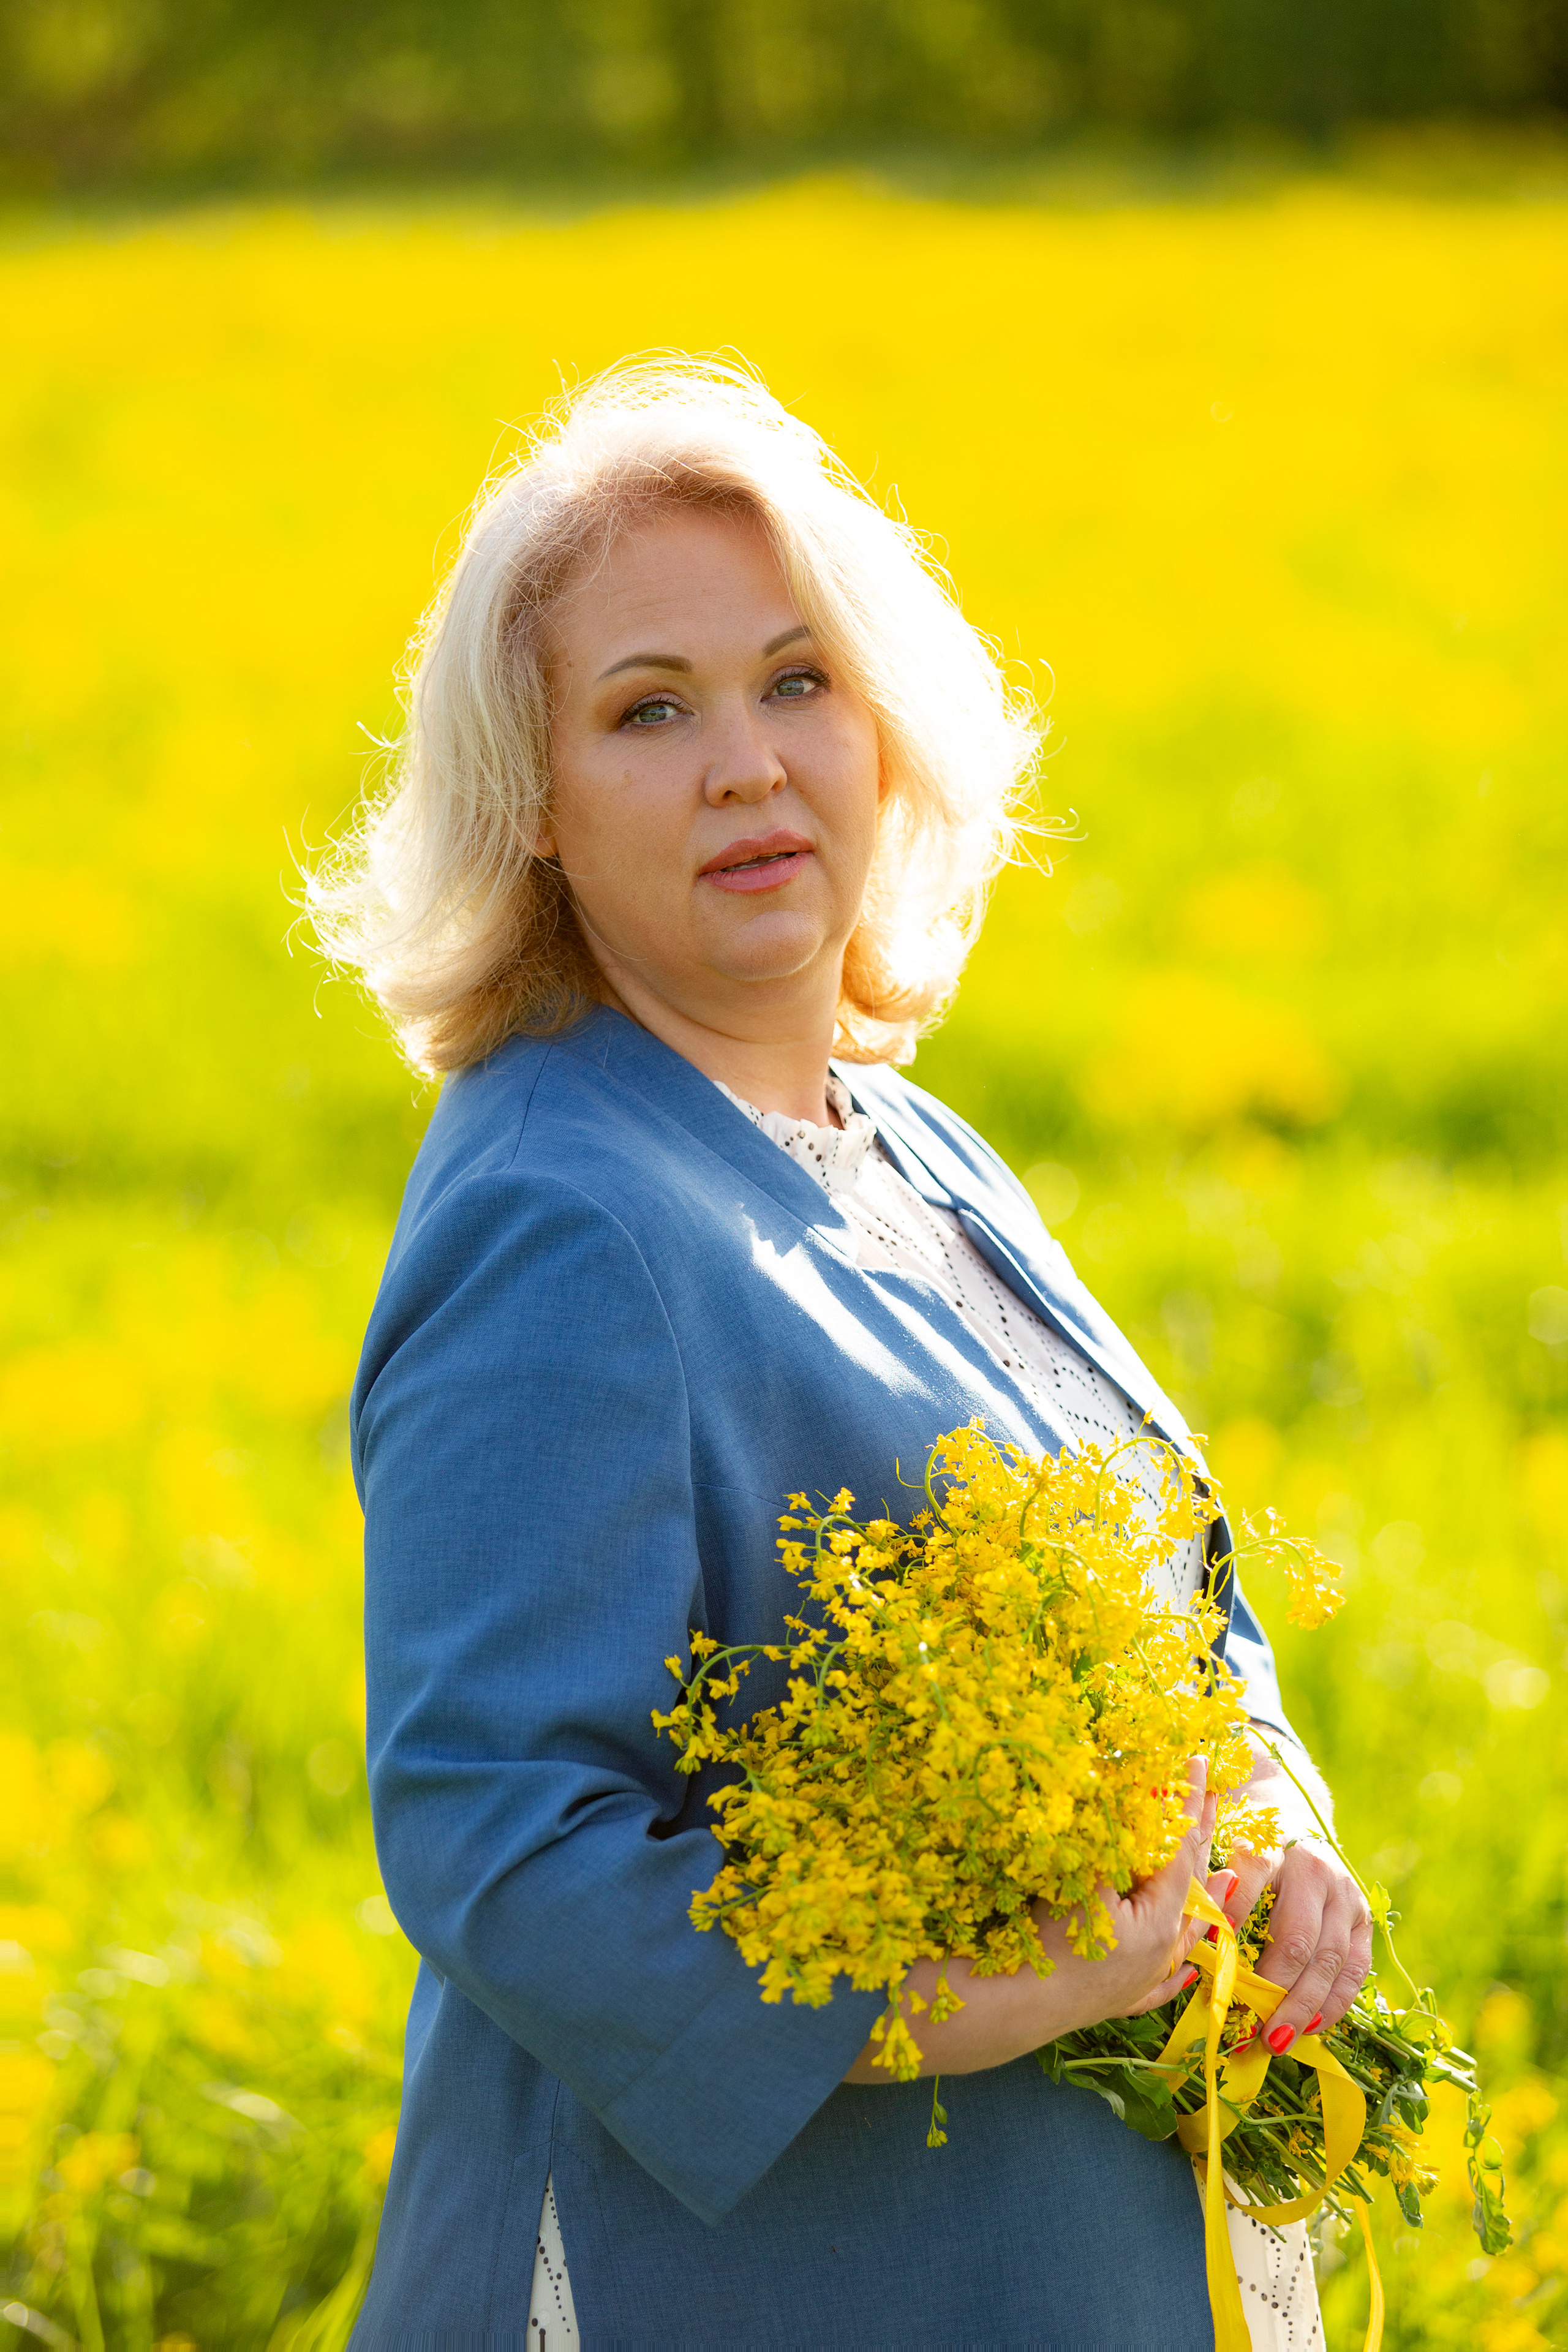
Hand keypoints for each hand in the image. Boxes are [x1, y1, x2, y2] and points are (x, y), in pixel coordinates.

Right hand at [843, 1759, 1229, 2082]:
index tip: (1198, 1761)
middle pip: (1189, 1882)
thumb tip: (1126, 1791)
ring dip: (1205, 1899)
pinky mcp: (1122, 1999)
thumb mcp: (1081, 1875)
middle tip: (1215, 1793)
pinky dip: (1179, 1970)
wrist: (1014, 2007)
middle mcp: (1162, 1950)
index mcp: (1159, 1917)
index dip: (1187, 1800)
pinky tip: (1191, 1969)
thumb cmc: (1047, 1939)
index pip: (1179, 1845)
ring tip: (1229, 1877)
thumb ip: (1111, 1838)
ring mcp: (1144, 1979)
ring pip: (1187, 1934)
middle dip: (1200, 1835)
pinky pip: (1163, 1983)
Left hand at [1224, 1729, 1372, 2051]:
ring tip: (1278, 2040)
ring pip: (1330, 1960)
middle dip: (1274, 1990)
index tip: (1212, 1965)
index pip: (1252, 1881)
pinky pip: (1356, 1967)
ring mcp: (1344, 1894)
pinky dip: (1337, 2001)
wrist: (1289, 1809)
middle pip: (1296, 1938)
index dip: (1231, 1920)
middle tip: (1251, 2030)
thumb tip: (1196, 1933)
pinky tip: (1315, 2027)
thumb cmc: (1240, 1836)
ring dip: (1304, 2006)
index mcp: (1272, 1843)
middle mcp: (1315, 1868)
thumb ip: (1206, 1881)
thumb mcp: (1217, 1843)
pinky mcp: (1362, 1915)